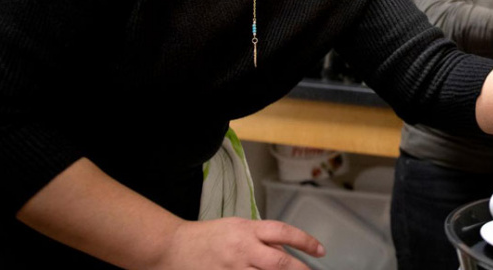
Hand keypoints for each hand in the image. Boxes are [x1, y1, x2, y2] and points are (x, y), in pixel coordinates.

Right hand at [154, 218, 322, 268]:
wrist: (172, 247)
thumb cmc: (208, 236)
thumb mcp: (238, 227)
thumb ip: (262, 238)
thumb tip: (287, 251)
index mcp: (248, 230)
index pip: (284, 232)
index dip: (305, 241)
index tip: (320, 250)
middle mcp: (242, 249)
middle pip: (279, 262)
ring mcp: (232, 268)